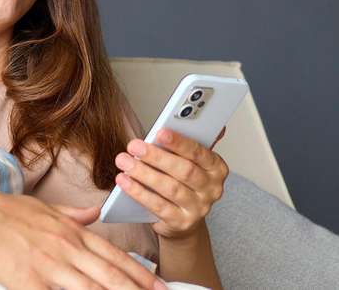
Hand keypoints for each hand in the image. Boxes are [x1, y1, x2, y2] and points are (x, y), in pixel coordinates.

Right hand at [0, 189, 166, 289]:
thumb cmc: (2, 212)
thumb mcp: (41, 206)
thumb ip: (71, 214)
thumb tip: (94, 214)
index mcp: (70, 230)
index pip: (113, 254)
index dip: (139, 272)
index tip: (159, 285)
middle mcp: (66, 247)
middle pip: (111, 274)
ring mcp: (51, 266)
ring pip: (93, 288)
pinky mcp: (31, 282)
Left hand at [114, 127, 229, 238]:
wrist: (182, 220)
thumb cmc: (181, 182)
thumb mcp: (187, 161)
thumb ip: (185, 143)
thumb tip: (187, 119)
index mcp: (216, 168)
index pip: (200, 152)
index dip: (179, 142)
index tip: (159, 132)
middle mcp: (212, 189)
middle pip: (184, 171)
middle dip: (156, 156)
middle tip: (133, 145)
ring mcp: (198, 208)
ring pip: (170, 188)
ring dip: (144, 173)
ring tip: (124, 161)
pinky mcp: (181, 223)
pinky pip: (158, 206)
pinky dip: (139, 192)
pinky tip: (124, 181)